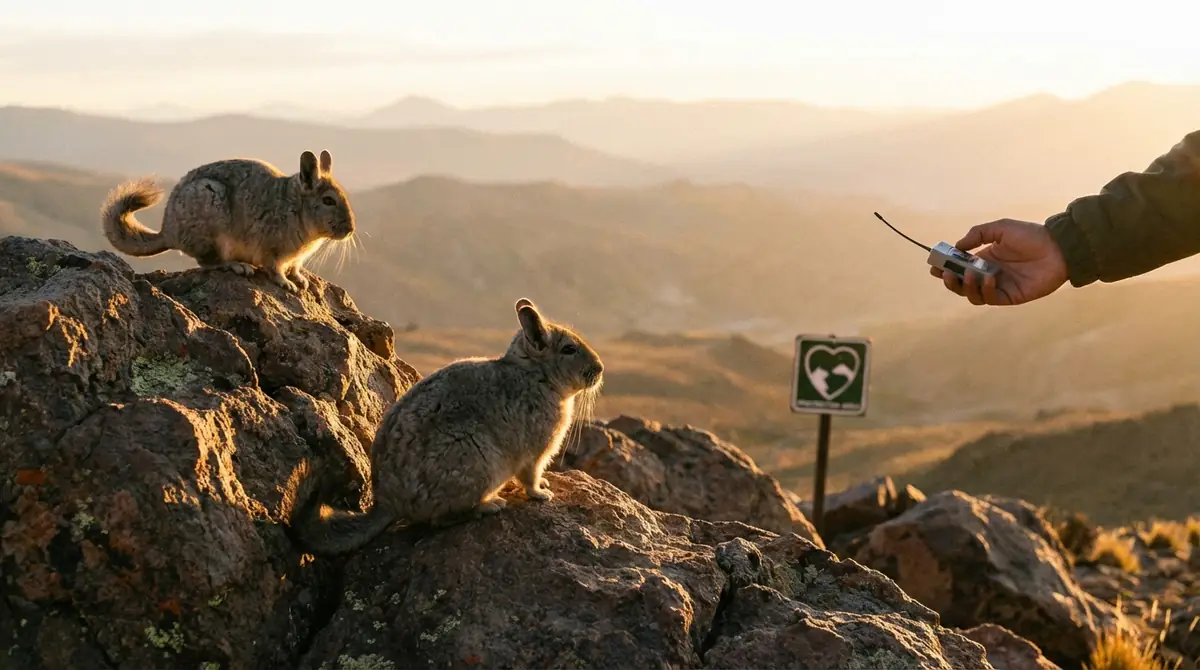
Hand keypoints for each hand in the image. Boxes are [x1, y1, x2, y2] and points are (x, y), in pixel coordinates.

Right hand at [930, 219, 1068, 305]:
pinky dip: (986, 290)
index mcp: (985, 258)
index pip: (959, 266)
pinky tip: (990, 278)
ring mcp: (999, 286)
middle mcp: (989, 274)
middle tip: (944, 274)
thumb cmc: (1032, 235)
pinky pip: (992, 298)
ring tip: (967, 274)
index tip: (934, 265)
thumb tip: (957, 247)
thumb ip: (977, 235)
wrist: (1059, 248)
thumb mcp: (1001, 228)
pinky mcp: (1011, 296)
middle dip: (950, 280)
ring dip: (966, 287)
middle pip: (961, 284)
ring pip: (973, 295)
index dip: (945, 267)